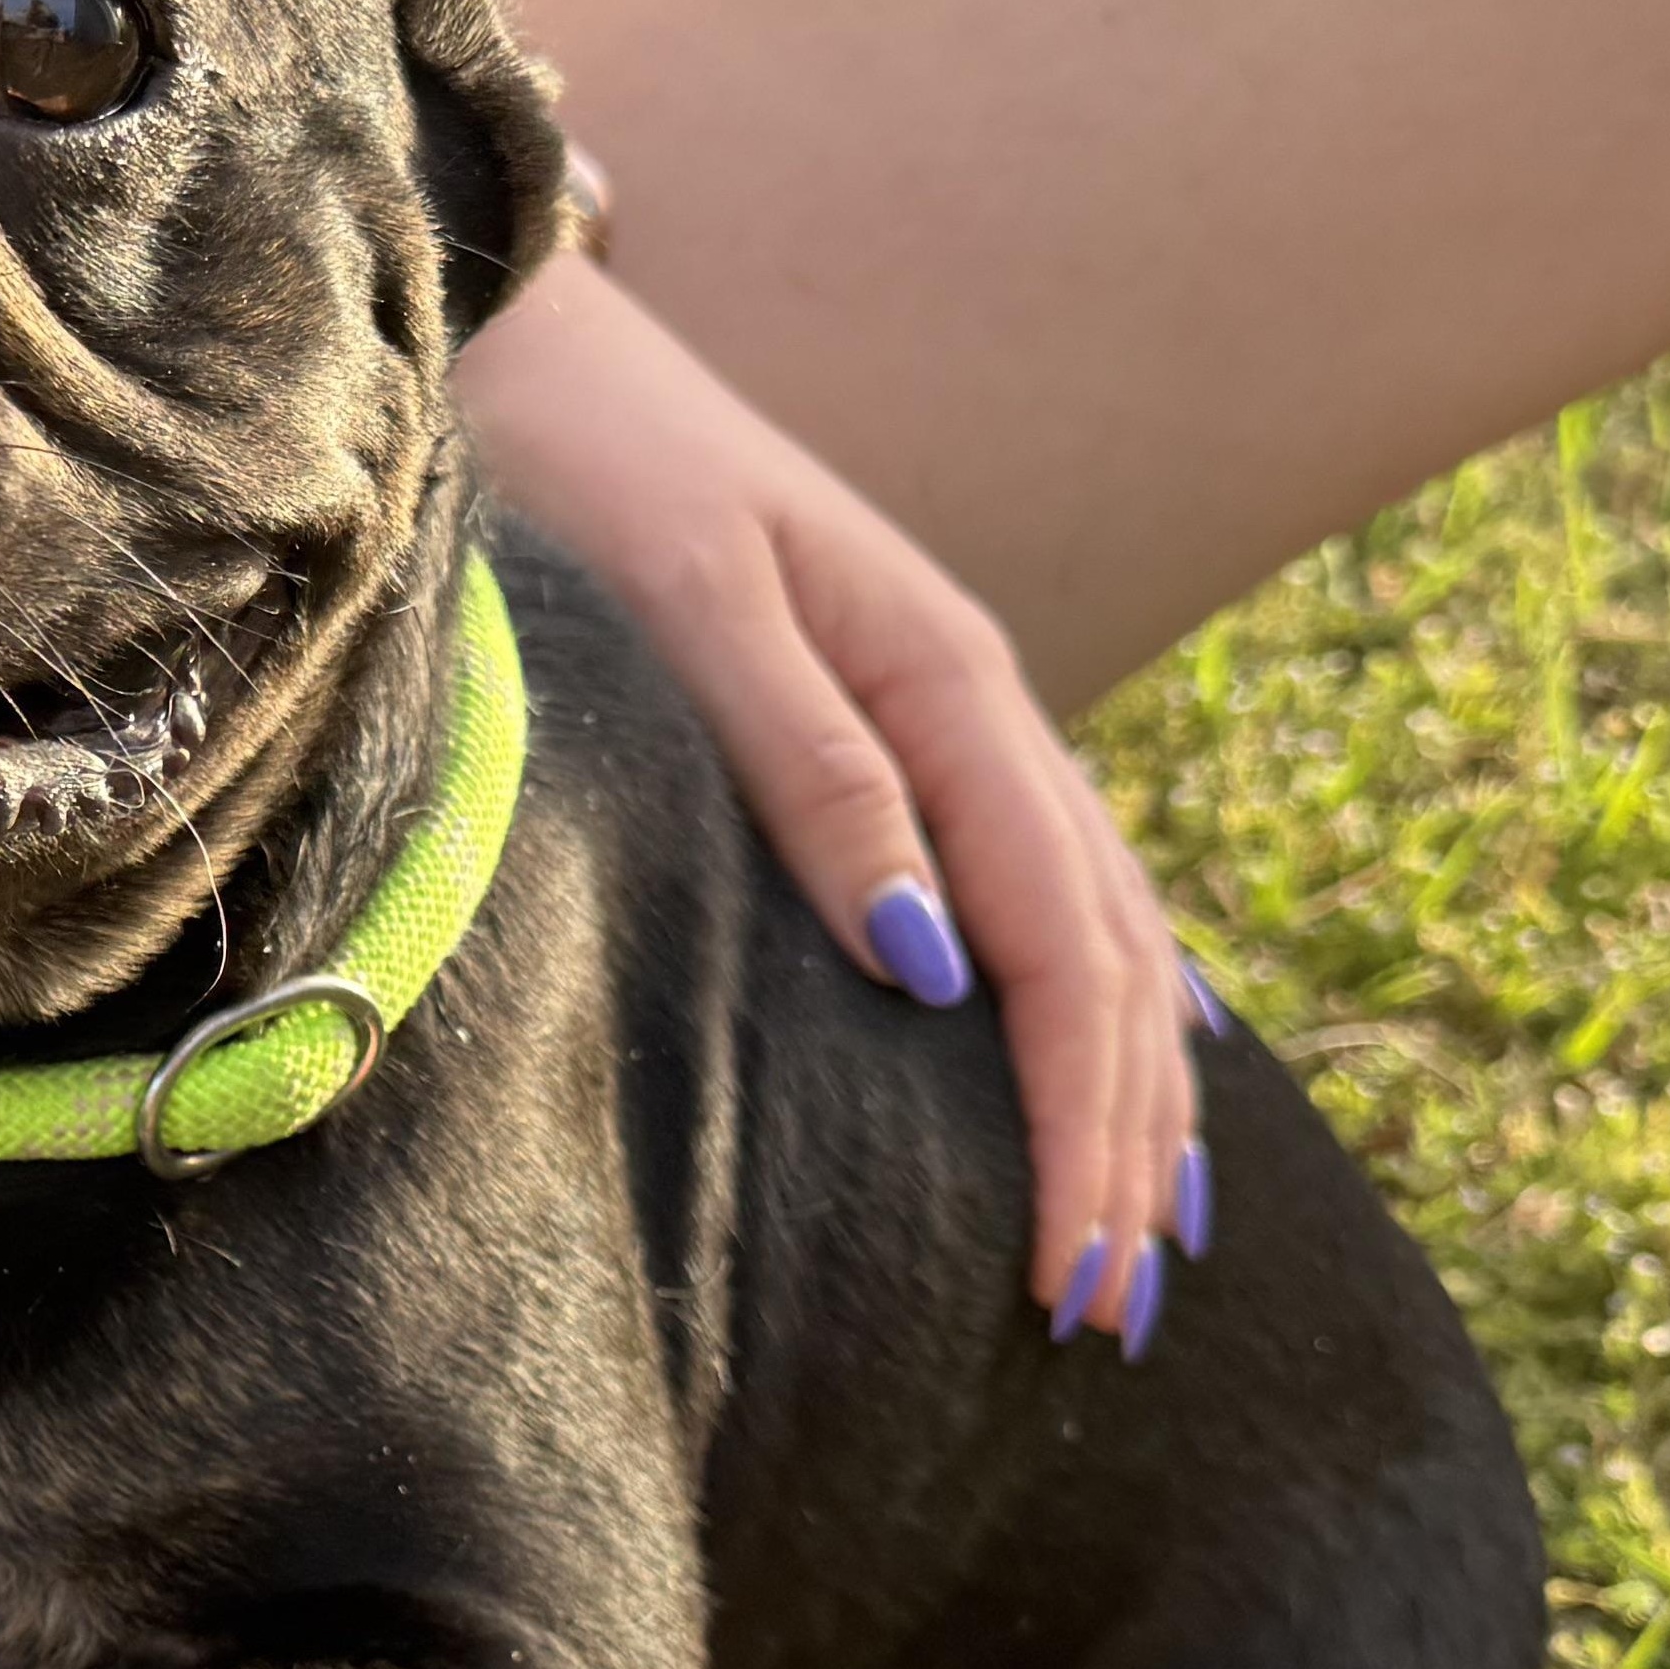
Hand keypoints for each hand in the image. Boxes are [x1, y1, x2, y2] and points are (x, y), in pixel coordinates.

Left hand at [456, 249, 1206, 1341]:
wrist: (524, 349)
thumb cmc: (592, 474)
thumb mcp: (699, 608)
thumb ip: (814, 773)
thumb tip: (929, 968)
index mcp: (951, 683)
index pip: (1065, 944)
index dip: (1081, 1118)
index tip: (1068, 1272)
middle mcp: (976, 704)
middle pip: (1108, 956)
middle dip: (1122, 1145)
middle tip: (1109, 1319)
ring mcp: (948, 714)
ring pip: (1100, 928)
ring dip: (1132, 1092)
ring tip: (1145, 1242)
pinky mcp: (895, 725)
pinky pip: (1044, 885)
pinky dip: (1097, 996)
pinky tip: (1115, 1065)